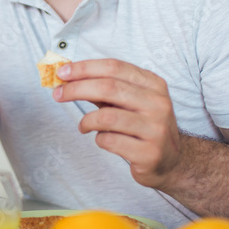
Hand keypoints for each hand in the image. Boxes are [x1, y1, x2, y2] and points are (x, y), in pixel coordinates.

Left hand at [53, 58, 182, 189]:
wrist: (171, 161)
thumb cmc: (142, 125)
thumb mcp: (129, 101)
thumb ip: (103, 89)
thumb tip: (68, 77)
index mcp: (153, 84)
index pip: (114, 67)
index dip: (84, 67)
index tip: (62, 72)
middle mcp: (158, 103)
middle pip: (108, 87)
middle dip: (76, 89)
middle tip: (57, 95)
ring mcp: (155, 129)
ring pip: (106, 117)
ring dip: (86, 121)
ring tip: (83, 126)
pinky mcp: (148, 153)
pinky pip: (110, 141)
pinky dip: (99, 139)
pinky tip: (103, 140)